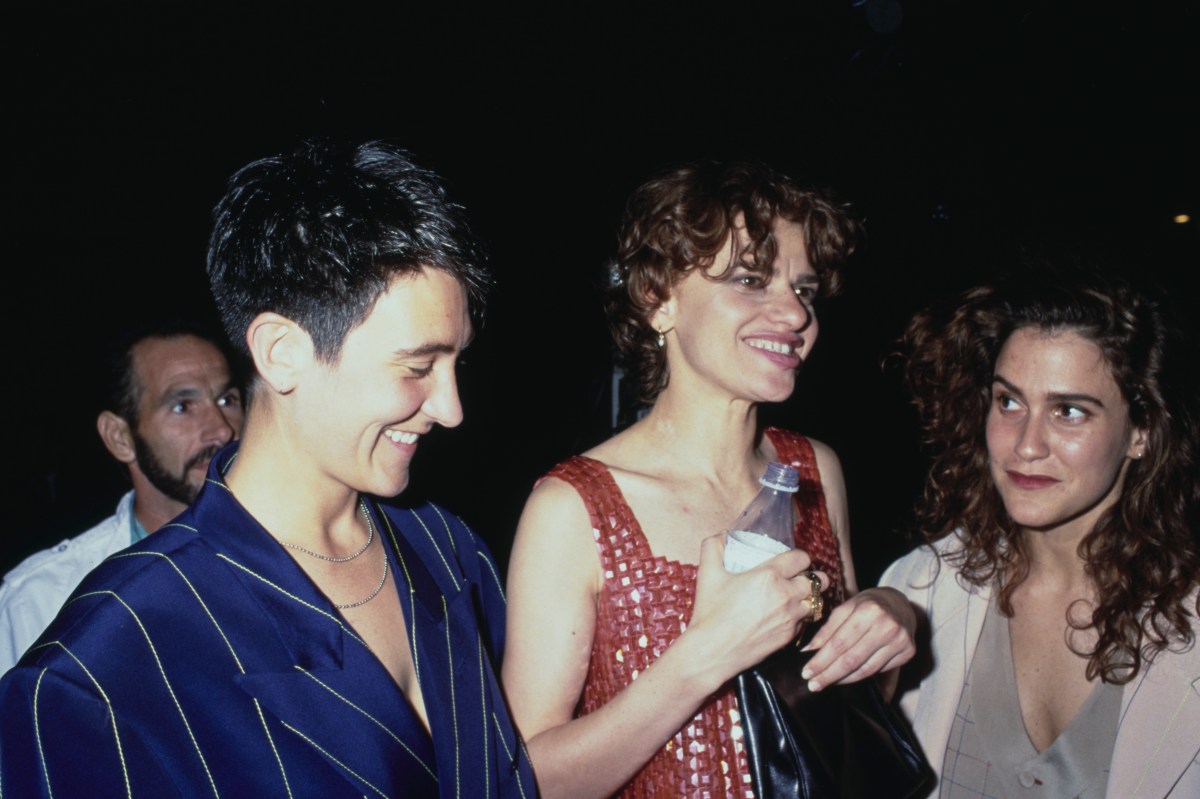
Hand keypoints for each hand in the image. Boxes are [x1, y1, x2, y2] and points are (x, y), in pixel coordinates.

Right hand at [687, 535, 830, 683]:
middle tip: (801, 577)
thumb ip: (713, 547)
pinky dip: (800, 616)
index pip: (801, 558)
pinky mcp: (789, 637)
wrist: (713, 651)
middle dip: (813, 576)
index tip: (793, 561)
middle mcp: (785, 595)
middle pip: (818, 580)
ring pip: (816, 602)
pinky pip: (805, 622)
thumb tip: (723, 535)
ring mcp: (790, 618)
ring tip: (799, 596)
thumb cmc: (710, 612)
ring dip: (810, 597)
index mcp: (769, 575)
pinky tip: (787, 615)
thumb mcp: (707, 573)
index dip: (800, 557)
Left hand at [799, 587, 915, 690]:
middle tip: (813, 685)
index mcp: (868, 610)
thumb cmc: (868, 604)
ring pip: (866, 669)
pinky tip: (846, 679)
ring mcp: (900, 640)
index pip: (839, 643)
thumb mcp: (846, 608)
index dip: (821, 660)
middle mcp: (887, 625)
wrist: (900, 603)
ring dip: (843, 679)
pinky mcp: (908, 652)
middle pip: (852, 659)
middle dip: (829, 675)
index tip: (806, 672)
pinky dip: (860, 677)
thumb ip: (828, 629)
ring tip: (826, 683)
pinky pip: (879, 671)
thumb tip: (808, 651)